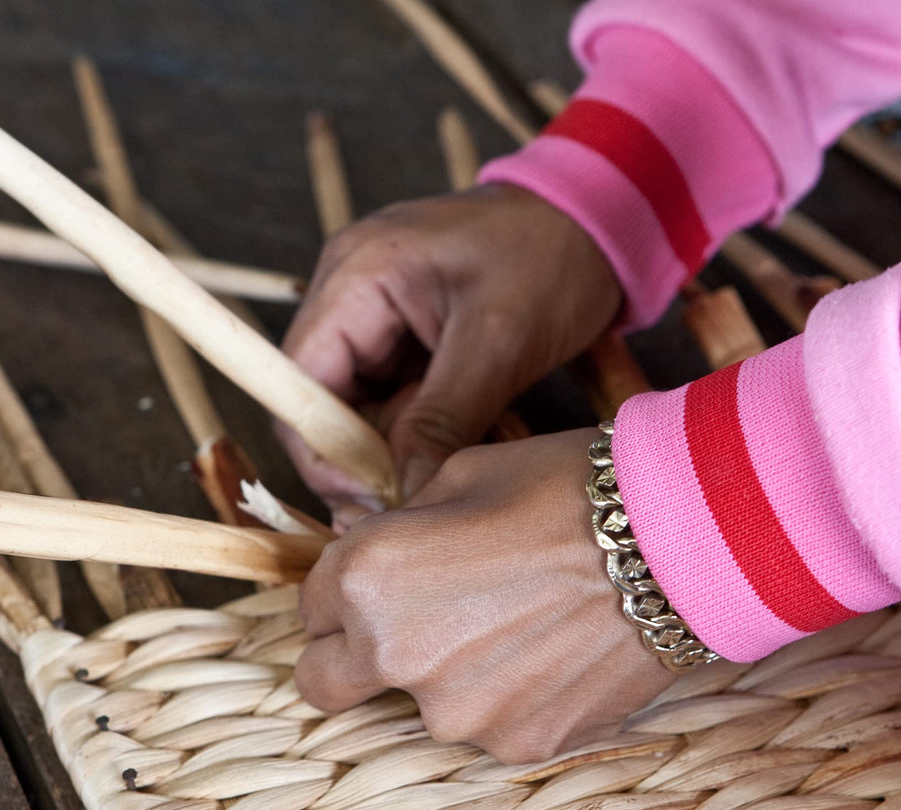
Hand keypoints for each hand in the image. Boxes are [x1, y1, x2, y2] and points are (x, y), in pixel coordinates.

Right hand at [279, 184, 622, 525]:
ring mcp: (379, 315)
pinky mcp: (408, 336)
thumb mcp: (499, 342)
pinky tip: (461, 442)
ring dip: (399, 448)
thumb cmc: (554, 256)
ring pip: (362, 409)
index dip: (322, 451)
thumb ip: (443, 419)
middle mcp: (352, 292)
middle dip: (365, 457)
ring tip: (450, 469)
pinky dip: (422, 431)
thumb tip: (406, 494)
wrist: (601, 220)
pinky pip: (395, 400)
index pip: (299, 385)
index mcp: (358, 275)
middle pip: (324, 402)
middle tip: (415, 498)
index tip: (371, 497)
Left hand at [294, 430, 675, 763]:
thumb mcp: (459, 476)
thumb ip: (396, 532)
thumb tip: (382, 560)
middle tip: (413, 625)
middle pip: (324, 683)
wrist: (680, 537)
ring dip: (444, 678)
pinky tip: (557, 657)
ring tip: (518, 629)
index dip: (340, 591)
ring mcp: (457, 713)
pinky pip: (490, 726)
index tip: (380, 584)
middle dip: (351, 655)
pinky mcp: (520, 745)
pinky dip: (510, 700)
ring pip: (417, 709)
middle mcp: (393, 656)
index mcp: (365, 579)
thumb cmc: (567, 487)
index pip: (308, 607)